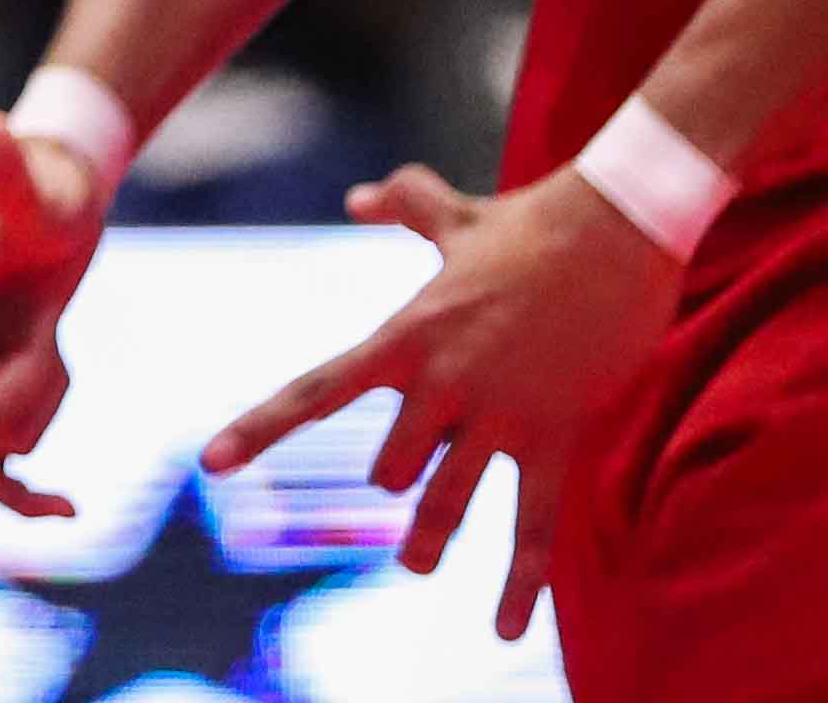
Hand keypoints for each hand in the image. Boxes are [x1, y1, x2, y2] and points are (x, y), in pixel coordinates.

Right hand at [0, 101, 113, 519]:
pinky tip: (63, 505)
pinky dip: (30, 480)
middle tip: (49, 329)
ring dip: (43, 394)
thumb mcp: (33, 187)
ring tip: (52, 336)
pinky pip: (0, 452)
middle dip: (27, 383)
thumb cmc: (43, 190)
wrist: (57, 200)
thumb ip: (6, 171)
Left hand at [199, 163, 680, 641]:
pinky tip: (508, 628)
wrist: (616, 227)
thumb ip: (402, 206)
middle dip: (393, 477)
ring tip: (418, 563)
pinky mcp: (554, 436)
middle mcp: (441, 380)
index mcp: (405, 334)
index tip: (211, 464)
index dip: (260, 429)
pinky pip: (533, 527)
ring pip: (445, 502)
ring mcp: (497, 413)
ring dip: (429, 541)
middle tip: (400, 483)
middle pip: (389, 465)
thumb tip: (357, 198)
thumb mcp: (455, 214)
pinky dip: (519, 583)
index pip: (316, 390)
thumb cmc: (534, 220)